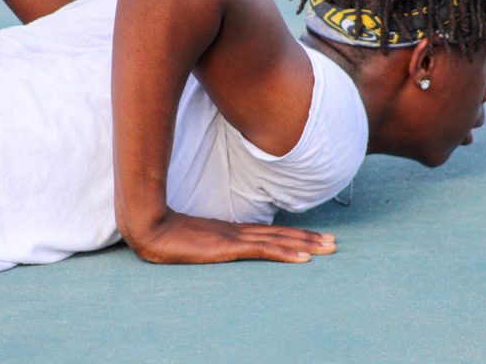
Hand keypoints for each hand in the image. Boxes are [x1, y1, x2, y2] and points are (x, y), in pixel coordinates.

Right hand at [127, 210, 335, 263]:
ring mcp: (235, 238)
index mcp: (230, 231)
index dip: (294, 234)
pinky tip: (304, 258)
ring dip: (306, 244)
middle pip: (281, 234)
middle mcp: (238, 232)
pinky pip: (264, 250)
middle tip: (334, 243)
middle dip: (309, 238)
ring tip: (328, 248)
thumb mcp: (191, 241)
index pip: (269, 232)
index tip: (315, 237)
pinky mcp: (229, 246)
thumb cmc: (164, 235)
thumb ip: (206, 242)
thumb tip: (213, 247)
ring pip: (279, 240)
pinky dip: (286, 253)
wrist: (150, 228)